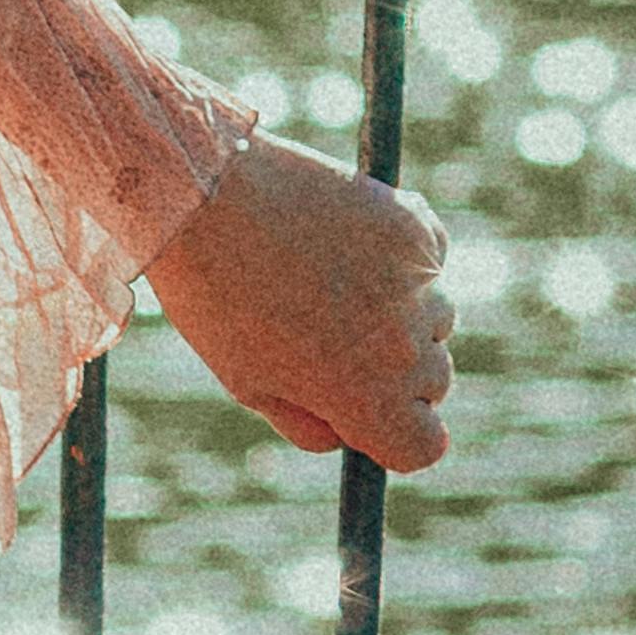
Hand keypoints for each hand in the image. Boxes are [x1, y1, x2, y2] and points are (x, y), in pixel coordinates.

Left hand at [147, 128, 455, 469]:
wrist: (200, 190)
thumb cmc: (212, 291)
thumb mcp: (245, 379)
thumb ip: (306, 423)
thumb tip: (347, 433)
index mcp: (369, 400)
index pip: (424, 445)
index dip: (394, 429)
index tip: (361, 402)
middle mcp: (408, 351)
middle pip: (431, 380)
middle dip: (391, 366)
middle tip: (326, 325)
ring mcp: (418, 287)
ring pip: (435, 314)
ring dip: (401, 305)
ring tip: (325, 271)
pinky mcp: (416, 228)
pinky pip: (431, 254)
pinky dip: (405, 250)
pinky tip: (345, 232)